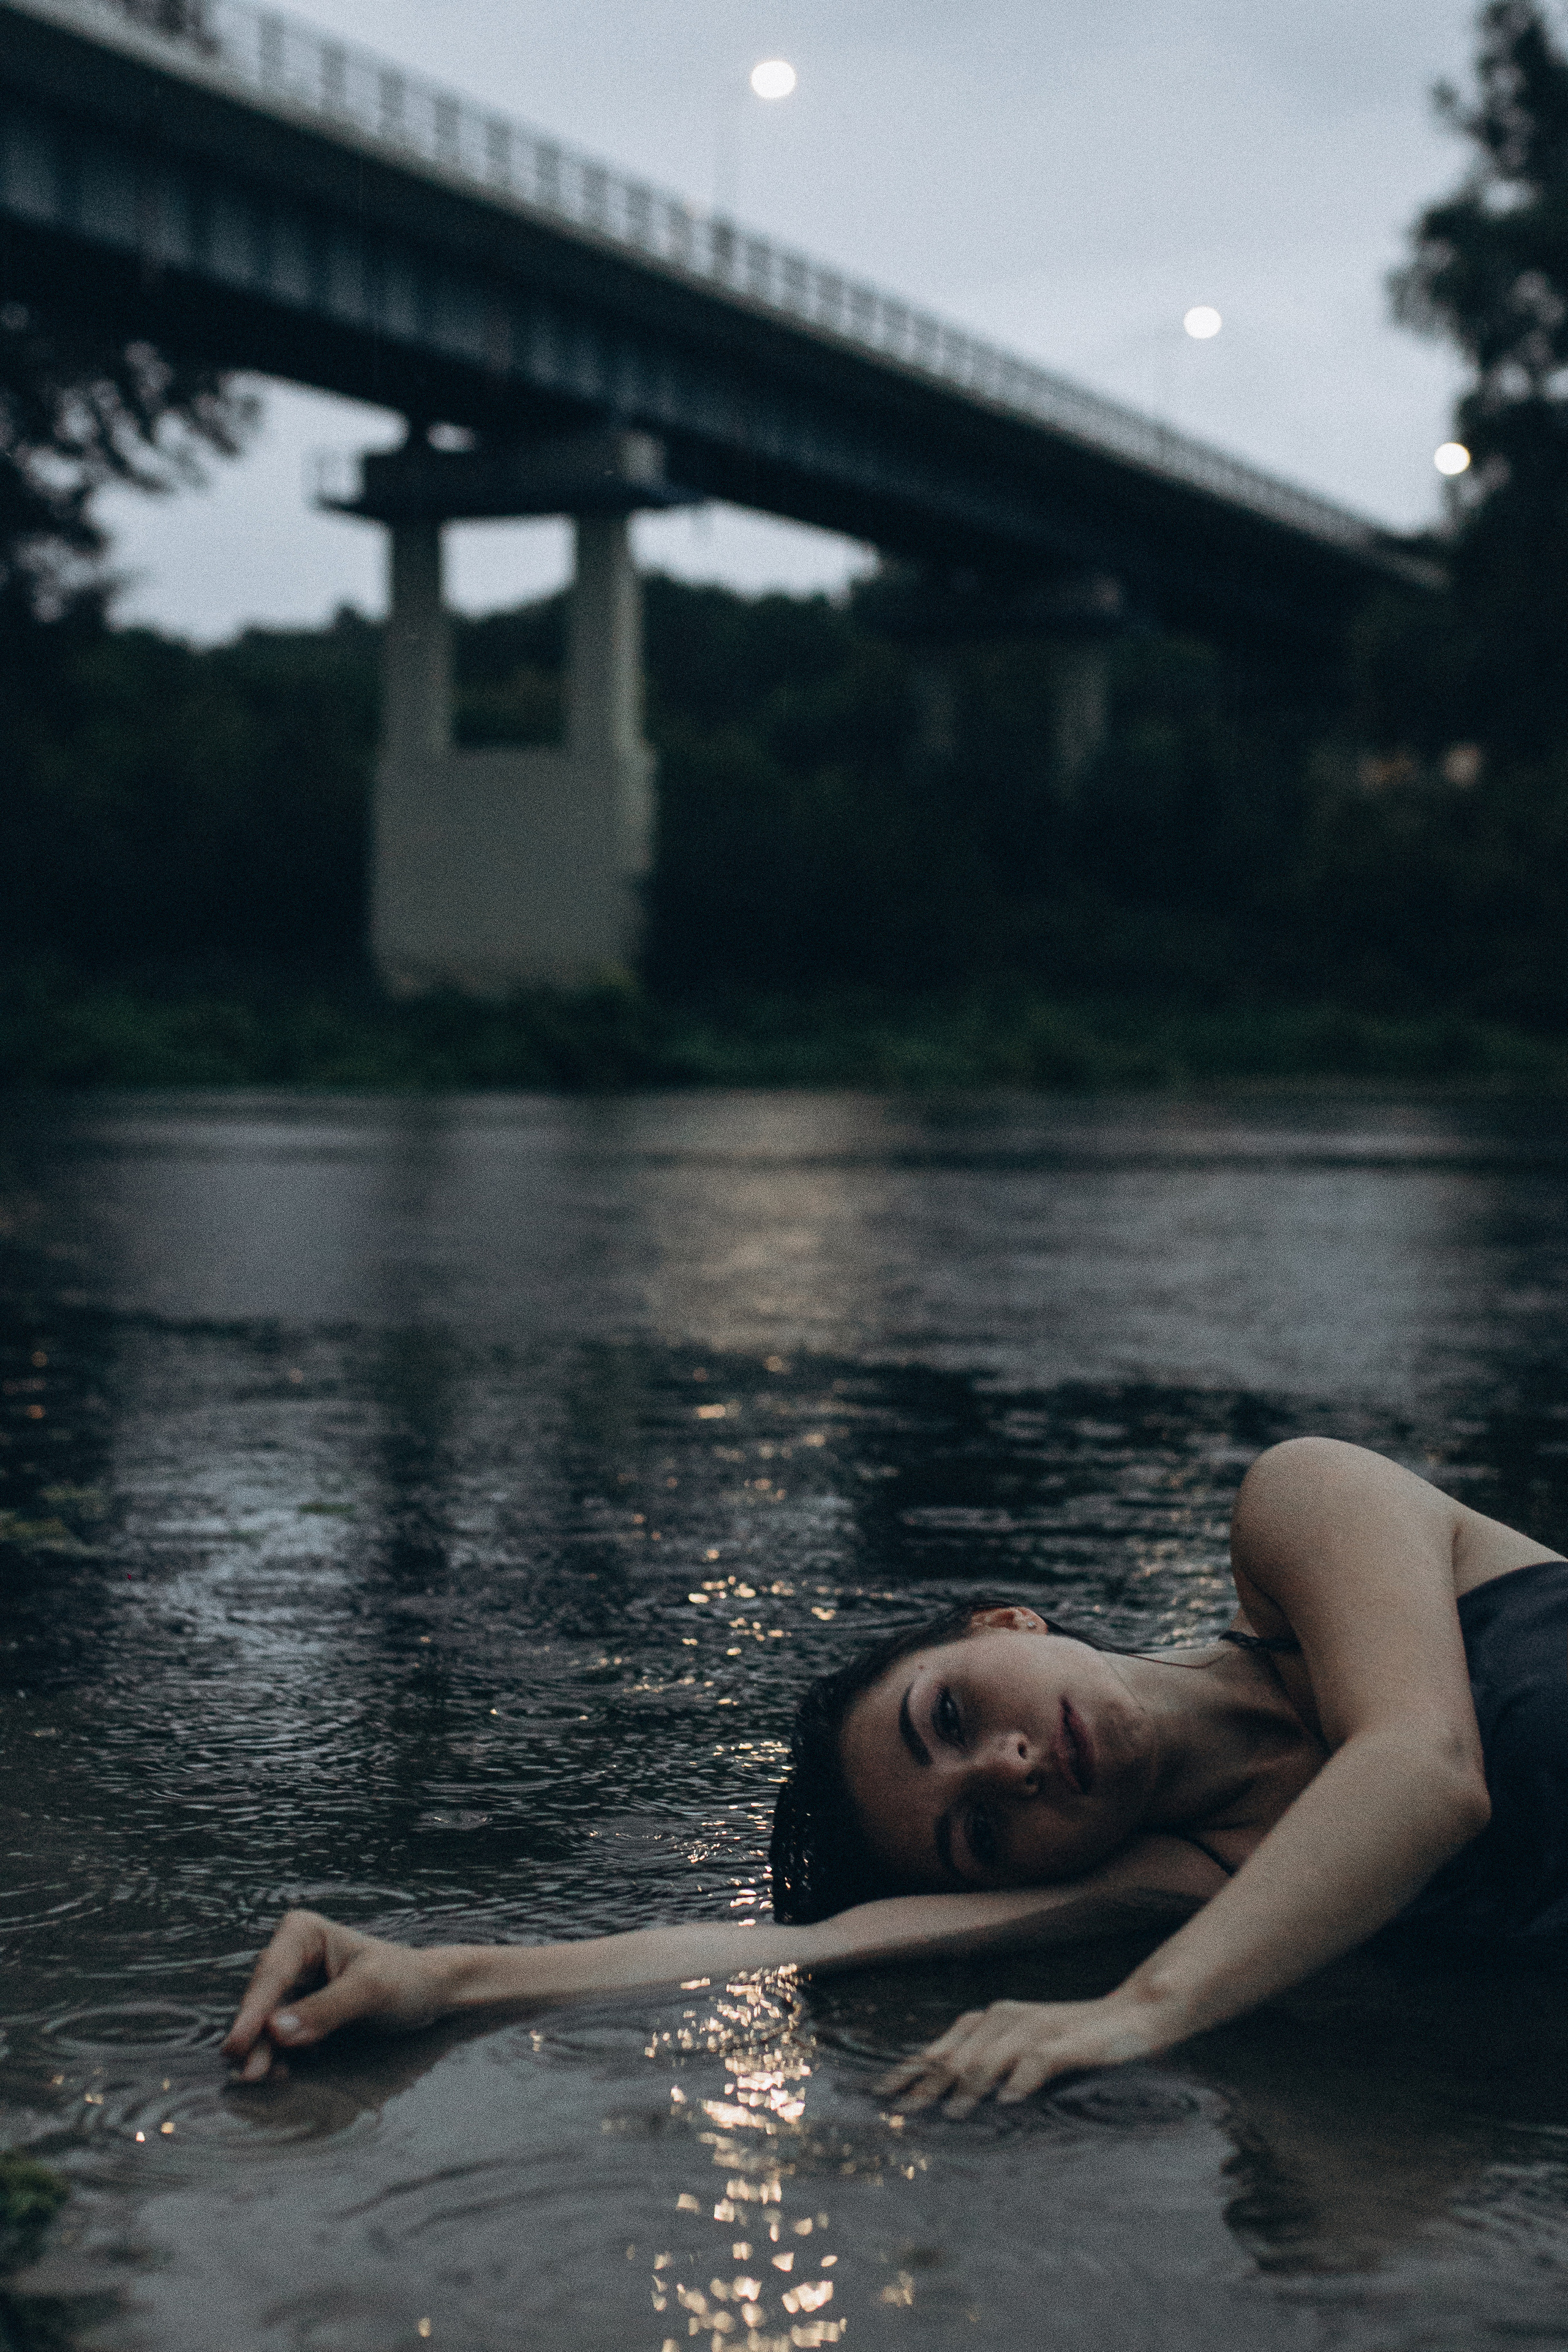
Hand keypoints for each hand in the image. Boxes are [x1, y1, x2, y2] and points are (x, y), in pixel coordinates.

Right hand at [221, 1909, 448, 2081]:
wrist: (429, 1994)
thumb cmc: (405, 1979)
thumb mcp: (371, 1990)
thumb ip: (326, 2009)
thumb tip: (275, 2031)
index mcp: (303, 1933)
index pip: (272, 1975)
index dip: (252, 2012)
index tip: (236, 2046)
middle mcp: (291, 1957)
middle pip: (262, 2002)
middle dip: (254, 2038)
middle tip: (250, 2075)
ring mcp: (294, 1987)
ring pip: (265, 2024)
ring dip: (263, 2053)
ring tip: (263, 2080)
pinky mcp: (300, 2015)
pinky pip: (279, 2039)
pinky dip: (278, 2057)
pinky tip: (282, 2075)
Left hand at [876, 1994, 1165, 2117]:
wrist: (1132, 2017)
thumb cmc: (1071, 2038)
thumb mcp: (1023, 2047)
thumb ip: (987, 2063)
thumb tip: (945, 2097)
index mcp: (991, 2019)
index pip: (940, 2046)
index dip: (910, 2071)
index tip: (881, 2096)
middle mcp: (1007, 2017)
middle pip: (958, 2055)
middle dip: (928, 2086)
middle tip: (905, 2115)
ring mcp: (1036, 2026)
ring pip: (992, 2056)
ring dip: (969, 2087)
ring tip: (952, 2115)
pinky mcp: (1066, 2041)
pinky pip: (1038, 2060)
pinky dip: (1021, 2079)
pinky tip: (1008, 2101)